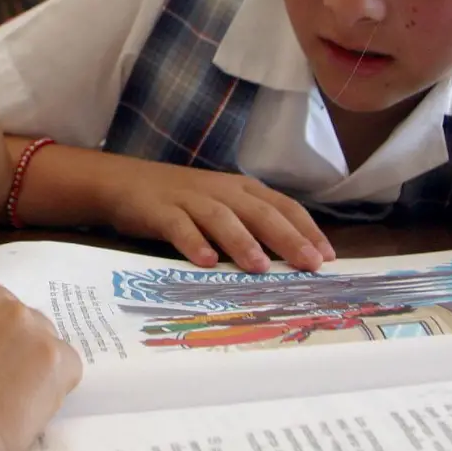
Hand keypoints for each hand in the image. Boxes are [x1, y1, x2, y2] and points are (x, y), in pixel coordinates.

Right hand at [95, 159, 333, 272]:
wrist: (124, 182)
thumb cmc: (180, 200)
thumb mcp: (220, 206)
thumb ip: (249, 226)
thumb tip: (289, 261)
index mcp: (240, 188)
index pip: (282, 205)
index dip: (306, 229)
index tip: (327, 257)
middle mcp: (220, 190)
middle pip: (259, 211)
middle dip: (287, 238)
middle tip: (310, 265)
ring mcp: (189, 198)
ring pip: (221, 217)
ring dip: (242, 241)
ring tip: (260, 268)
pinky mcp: (159, 209)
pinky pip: (178, 225)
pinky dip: (193, 242)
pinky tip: (205, 262)